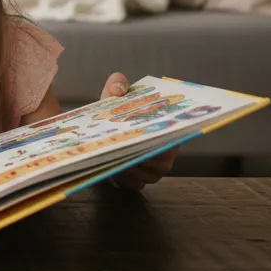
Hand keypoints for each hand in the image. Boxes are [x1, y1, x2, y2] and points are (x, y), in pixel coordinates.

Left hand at [99, 72, 176, 189]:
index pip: (174, 140)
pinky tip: (113, 172)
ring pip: (149, 176)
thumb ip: (117, 84)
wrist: (96, 134)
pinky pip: (135, 186)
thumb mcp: (112, 96)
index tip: (149, 138)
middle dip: (146, 158)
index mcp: (162, 131)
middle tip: (127, 150)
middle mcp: (162, 154)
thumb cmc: (112, 114)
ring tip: (116, 159)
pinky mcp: (134, 182)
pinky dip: (125, 180)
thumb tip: (119, 89)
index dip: (165, 142)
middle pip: (163, 163)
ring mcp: (150, 171)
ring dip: (133, 170)